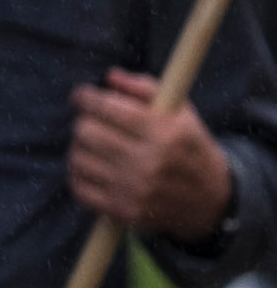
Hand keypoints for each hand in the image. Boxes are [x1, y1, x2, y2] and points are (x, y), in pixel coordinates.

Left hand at [73, 68, 239, 243]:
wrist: (210, 198)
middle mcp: (149, 162)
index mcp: (164, 132)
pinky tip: (95, 168)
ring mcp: (135, 189)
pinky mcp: (123, 211)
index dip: (86, 97)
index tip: (83, 96)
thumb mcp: (179, 111)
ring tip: (97, 146)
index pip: (106, 107)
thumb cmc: (186, 145)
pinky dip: (80, 175)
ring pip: (77, 158)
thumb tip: (110, 76)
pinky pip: (78, 186)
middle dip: (85, 121)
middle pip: (85, 131)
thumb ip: (144, 87)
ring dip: (81, 148)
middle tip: (94, 122)